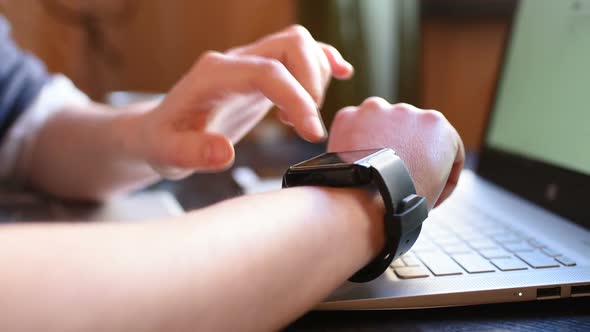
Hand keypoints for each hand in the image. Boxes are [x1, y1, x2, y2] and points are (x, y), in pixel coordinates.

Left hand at [128, 25, 353, 178]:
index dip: (297, 98)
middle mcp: (235, 60)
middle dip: (312, 83)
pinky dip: (323, 62)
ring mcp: (250, 62)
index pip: (267, 72)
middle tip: (308, 127)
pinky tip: (340, 74)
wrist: (161, 130)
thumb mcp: (167, 154)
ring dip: (316, 77)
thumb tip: (224, 153)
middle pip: (291, 44)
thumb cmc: (164, 142)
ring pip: (299, 44)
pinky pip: (300, 53)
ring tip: (301, 120)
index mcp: (214, 75)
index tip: (312, 134)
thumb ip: (192, 153)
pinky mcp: (262, 72)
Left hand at [327, 98, 464, 208]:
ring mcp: (375, 110)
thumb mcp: (436, 187)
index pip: (445, 146)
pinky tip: (355, 164)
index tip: (429, 186)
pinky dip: (354, 142)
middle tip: (398, 177)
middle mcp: (408, 110)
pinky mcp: (348, 116)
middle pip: (410, 132)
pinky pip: (353, 128)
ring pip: (380, 125)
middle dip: (406, 150)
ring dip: (379, 141)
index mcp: (437, 126)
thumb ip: (434, 168)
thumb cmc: (402, 201)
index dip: (441, 172)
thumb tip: (417, 169)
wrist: (363, 200)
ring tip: (374, 170)